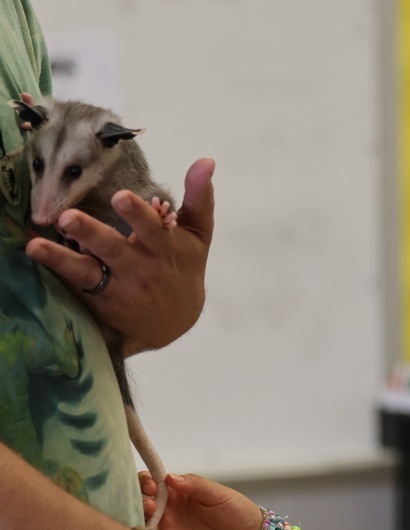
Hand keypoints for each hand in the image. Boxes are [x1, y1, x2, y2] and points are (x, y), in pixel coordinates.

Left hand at [25, 158, 214, 355]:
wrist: (175, 322)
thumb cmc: (183, 268)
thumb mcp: (198, 236)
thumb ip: (199, 198)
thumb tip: (206, 160)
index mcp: (164, 248)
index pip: (151, 228)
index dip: (137, 214)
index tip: (120, 197)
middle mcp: (141, 268)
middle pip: (114, 249)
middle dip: (92, 233)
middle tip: (68, 217)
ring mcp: (118, 286)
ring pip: (88, 271)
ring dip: (61, 258)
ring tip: (36, 246)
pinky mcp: (100, 300)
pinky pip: (76, 285)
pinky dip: (56, 269)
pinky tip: (36, 253)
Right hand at [140, 472, 261, 529]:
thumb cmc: (235, 511)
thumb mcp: (217, 493)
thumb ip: (194, 484)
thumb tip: (168, 477)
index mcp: (177, 492)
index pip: (151, 481)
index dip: (145, 481)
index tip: (152, 486)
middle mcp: (167, 509)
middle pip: (139, 501)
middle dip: (138, 499)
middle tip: (150, 503)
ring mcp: (167, 529)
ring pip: (140, 521)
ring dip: (138, 517)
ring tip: (149, 514)